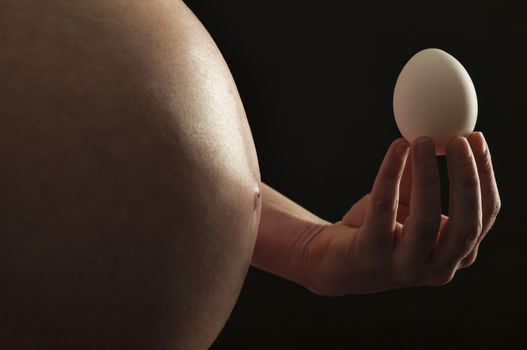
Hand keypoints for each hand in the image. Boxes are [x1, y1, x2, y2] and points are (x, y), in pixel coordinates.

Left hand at [305, 132, 500, 295]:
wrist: (334, 261)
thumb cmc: (378, 230)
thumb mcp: (409, 206)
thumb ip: (424, 181)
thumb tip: (435, 135)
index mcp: (457, 254)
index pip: (484, 215)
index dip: (484, 175)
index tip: (475, 137)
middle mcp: (438, 268)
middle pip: (465, 224)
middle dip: (466, 178)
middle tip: (458, 140)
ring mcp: (405, 267)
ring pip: (425, 221)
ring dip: (427, 176)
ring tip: (422, 140)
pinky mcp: (371, 256)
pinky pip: (384, 211)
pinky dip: (391, 176)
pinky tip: (396, 149)